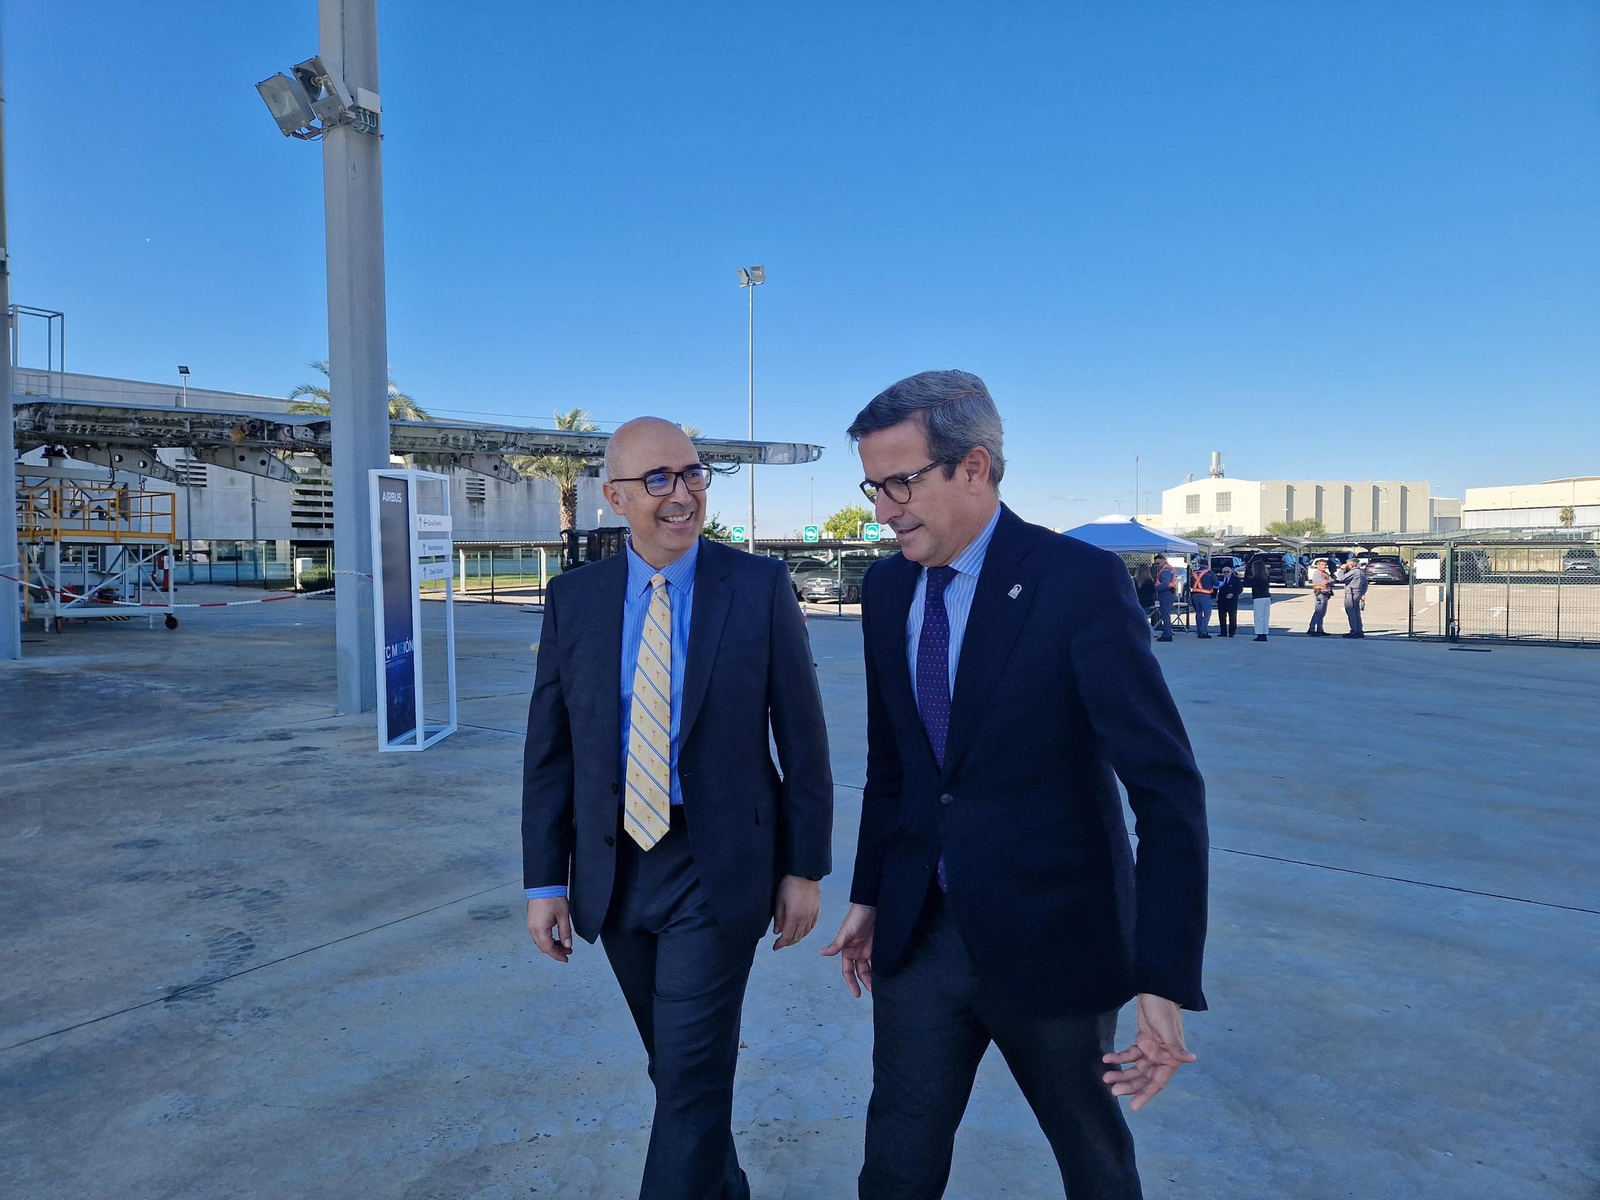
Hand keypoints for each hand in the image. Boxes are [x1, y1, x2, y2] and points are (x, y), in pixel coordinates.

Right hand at [526, 897, 572, 963]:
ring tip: (564, 945)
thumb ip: (565, 932)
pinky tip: (555, 938)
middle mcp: (532, 929)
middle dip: (556, 951)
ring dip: (551, 945)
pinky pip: (538, 935)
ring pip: (540, 942)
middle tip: (568, 952)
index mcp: (540, 929)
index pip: (548, 948)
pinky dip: (547, 939)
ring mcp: (530, 925)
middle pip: (543, 947)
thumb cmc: (553, 898)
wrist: (544, 885)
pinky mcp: (531, 921)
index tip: (566, 958)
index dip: (558, 955)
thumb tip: (567, 945)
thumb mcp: (563, 916)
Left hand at [771, 875, 820, 949]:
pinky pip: (812, 926)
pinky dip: (805, 932)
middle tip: (781, 944)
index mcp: (794, 917)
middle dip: (788, 943)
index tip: (775, 947)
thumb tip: (777, 932)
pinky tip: (801, 932)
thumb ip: (778, 918)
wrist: (805, 874)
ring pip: (805, 933)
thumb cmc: (789, 885)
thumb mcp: (779, 901)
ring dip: (796, 938)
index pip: (787, 936)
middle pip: (796, 937)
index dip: (780, 944)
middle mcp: (804, 919)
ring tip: (789, 939)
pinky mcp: (816, 911)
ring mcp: (812, 915)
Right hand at [820, 903, 875, 996]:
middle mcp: (857, 952)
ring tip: (880, 986)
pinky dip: (880, 967)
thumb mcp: (846, 932)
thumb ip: (836, 944)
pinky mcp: (876, 946)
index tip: (856, 994)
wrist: (872, 905)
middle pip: (860, 972)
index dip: (851, 983)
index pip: (848, 971)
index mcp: (847, 951)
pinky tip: (885, 974)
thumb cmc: (856, 916)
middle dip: (865, 982)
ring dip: (874, 977)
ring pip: (870, 968)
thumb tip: (822, 953)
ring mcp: (867, 950)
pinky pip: (878, 960)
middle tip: (873, 992)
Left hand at [1101, 993, 1195, 1110]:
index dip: (1145, 1095)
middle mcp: (1162, 1058)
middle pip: (1143, 1078)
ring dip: (1121, 1073)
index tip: (1133, 1107)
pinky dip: (1118, 1057)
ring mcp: (1152, 1050)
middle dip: (1129, 1085)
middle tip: (1112, 1091)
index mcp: (1171, 1059)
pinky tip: (1107, 1059)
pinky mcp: (1142, 1041)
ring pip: (1135, 1068)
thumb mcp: (1168, 1029)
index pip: (1157, 1083)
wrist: (1155, 991)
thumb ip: (1177, 1047)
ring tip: (1106, 1077)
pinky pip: (1129, 1054)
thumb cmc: (1164, 1010)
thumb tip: (1191, 1059)